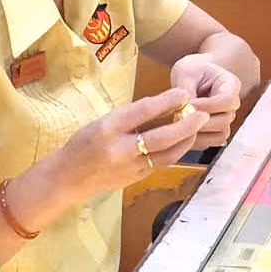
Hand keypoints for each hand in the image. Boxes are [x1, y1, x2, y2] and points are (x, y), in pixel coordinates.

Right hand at [51, 88, 209, 199]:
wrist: (68, 177)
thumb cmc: (83, 144)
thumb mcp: (102, 122)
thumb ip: (130, 116)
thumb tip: (162, 105)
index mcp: (108, 129)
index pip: (143, 112)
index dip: (166, 101)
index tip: (183, 93)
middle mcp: (120, 150)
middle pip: (161, 137)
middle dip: (186, 125)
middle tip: (202, 114)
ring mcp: (130, 168)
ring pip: (167, 155)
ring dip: (186, 140)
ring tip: (197, 127)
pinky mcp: (136, 179)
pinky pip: (161, 163)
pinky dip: (175, 151)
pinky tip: (183, 141)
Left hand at [169, 54, 243, 143]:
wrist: (195, 76)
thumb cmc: (191, 70)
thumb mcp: (186, 72)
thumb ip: (186, 89)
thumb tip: (184, 110)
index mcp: (230, 85)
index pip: (227, 100)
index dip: (208, 106)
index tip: (187, 104)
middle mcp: (232, 105)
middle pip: (224, 121)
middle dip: (200, 122)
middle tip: (178, 117)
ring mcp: (226, 120)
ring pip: (219, 135)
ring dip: (198, 133)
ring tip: (178, 124)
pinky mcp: (215, 132)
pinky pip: (209, 142)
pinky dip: (194, 141)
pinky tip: (179, 132)